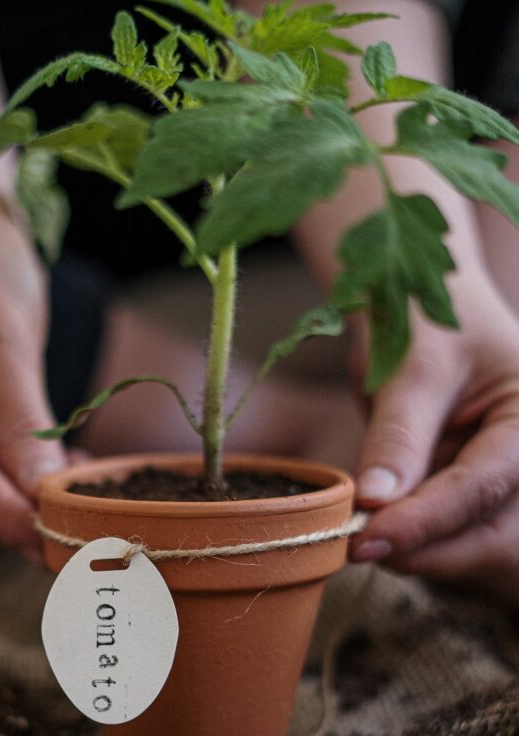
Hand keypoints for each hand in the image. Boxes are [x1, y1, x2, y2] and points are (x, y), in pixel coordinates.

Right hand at [0, 190, 64, 557]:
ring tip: (72, 498)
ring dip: (7, 506)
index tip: (54, 539)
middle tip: (74, 532)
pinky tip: (52, 474)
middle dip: (4, 518)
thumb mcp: (4, 336)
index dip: (1, 511)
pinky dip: (4, 484)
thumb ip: (21, 419)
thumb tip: (44, 497)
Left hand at [349, 273, 518, 603]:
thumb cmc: (419, 321)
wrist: (415, 307)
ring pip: (477, 552)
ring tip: (366, 534)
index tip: (368, 540)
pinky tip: (381, 531)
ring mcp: (503, 484)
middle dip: (428, 550)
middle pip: (496, 539)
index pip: (482, 487)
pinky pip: (454, 541)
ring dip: (423, 554)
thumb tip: (373, 503)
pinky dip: (417, 546)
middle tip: (358, 546)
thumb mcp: (409, 369)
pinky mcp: (472, 497)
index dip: (423, 521)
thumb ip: (397, 437)